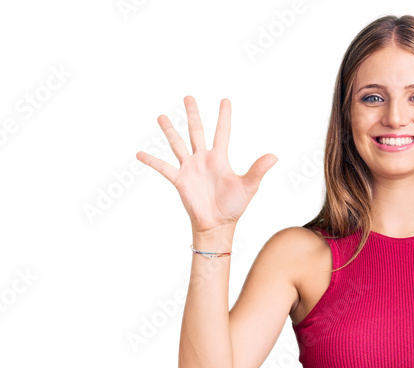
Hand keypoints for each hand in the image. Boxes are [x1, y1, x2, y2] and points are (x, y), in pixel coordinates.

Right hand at [136, 96, 277, 233]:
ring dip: (169, 130)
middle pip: (197, 131)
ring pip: (177, 144)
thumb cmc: (233, 207)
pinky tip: (139, 153)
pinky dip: (151, 161)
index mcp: (220, 158)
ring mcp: (190, 168)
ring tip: (161, 116)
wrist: (217, 225)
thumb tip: (274, 156)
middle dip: (193, 114)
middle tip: (188, 97)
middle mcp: (203, 159)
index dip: (224, 116)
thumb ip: (258, 170)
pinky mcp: (179, 180)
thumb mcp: (248, 186)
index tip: (225, 100)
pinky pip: (162, 167)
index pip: (222, 132)